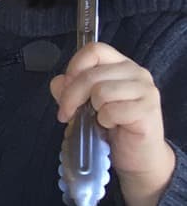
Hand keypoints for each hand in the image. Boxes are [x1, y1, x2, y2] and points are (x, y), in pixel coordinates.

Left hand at [51, 43, 176, 205]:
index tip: (65, 88)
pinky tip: (112, 126)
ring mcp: (145, 90)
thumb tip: (58, 82)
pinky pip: (112, 110)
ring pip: (101, 91)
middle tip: (67, 113)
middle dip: (71, 96)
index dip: (74, 67)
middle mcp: (136, 72)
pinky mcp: (148, 109)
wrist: (137, 156)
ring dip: (92, 110)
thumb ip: (70, 89)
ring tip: (98, 119)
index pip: (94, 50)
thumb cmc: (111, 127)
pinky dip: (105, 121)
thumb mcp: (85, 105)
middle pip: (92, 73)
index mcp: (120, 65)